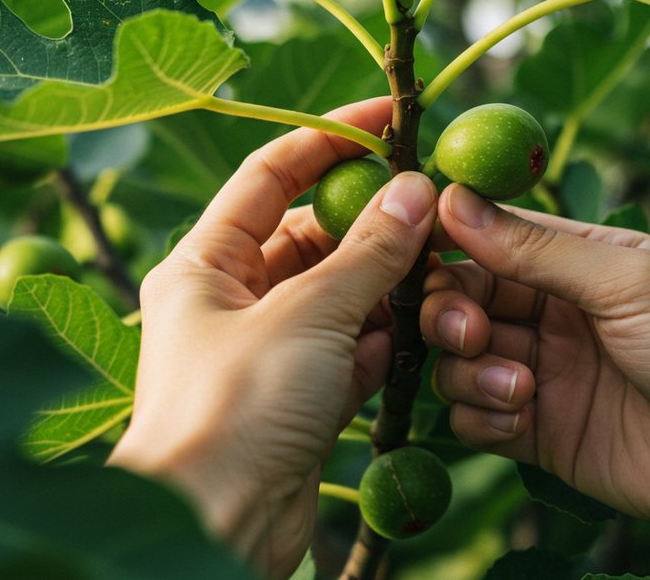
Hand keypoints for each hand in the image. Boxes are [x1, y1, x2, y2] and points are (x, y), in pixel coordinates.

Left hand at [108, 98, 437, 578]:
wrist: (215, 529)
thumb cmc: (235, 410)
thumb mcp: (306, 316)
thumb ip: (367, 253)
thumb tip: (415, 191)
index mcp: (205, 264)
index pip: (270, 176)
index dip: (329, 140)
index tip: (389, 119)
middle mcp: (233, 300)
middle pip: (312, 237)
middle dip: (373, 222)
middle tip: (436, 205)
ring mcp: (270, 351)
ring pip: (341, 295)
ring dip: (390, 284)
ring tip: (445, 268)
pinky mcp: (302, 397)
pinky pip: (354, 349)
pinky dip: (388, 339)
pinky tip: (428, 329)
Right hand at [421, 184, 649, 579]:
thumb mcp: (630, 280)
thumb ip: (538, 248)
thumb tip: (454, 199)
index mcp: (578, 260)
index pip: (487, 236)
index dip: (447, 242)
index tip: (415, 250)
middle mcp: (552, 312)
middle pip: (459, 298)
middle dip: (449, 312)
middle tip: (473, 332)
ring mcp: (542, 373)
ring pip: (455, 360)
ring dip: (469, 370)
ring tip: (522, 387)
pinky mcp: (536, 433)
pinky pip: (471, 418)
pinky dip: (480, 416)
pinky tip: (521, 419)